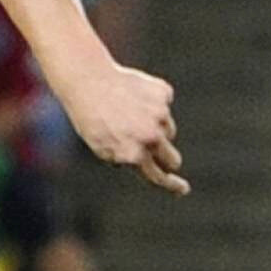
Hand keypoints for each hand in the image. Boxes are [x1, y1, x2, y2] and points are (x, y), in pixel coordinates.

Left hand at [52, 59, 188, 193]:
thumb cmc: (90, 117)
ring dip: (156, 128)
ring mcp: (160, 114)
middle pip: (173, 158)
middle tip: (156, 151)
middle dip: (168, 159)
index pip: (159, 177)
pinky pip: (164, 104)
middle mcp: (151, 136)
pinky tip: (133, 95)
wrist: (87, 81)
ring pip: (169, 130)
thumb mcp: (100, 147)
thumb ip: (123, 159)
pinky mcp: (163, 93)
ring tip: (130, 114)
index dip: (172, 185)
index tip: (182, 189)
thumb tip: (143, 164)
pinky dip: (153, 102)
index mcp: (134, 154)